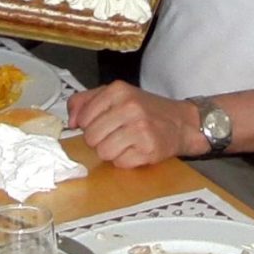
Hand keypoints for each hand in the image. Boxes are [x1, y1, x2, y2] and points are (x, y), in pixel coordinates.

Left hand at [67, 82, 200, 166]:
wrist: (182, 123)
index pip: (84, 118)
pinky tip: (136, 150)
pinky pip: (120, 163)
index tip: (103, 124)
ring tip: (126, 143)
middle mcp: (130, 107)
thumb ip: (86, 101)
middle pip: (91, 137)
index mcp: (118, 90)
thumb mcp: (116, 95)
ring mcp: (140, 129)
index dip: (89, 125)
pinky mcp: (149, 149)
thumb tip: (71, 121)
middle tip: (116, 135)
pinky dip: (126, 160)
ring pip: (103, 152)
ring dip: (112, 152)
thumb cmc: (146, 110)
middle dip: (100, 140)